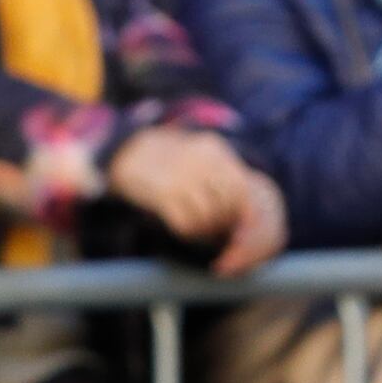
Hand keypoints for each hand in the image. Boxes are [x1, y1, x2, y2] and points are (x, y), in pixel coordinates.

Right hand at [107, 126, 284, 274]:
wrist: (130, 152)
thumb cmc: (178, 162)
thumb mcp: (204, 158)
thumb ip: (227, 178)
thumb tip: (251, 216)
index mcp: (213, 150)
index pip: (241, 188)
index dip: (245, 211)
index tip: (240, 223)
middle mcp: (199, 161)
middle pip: (227, 204)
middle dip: (226, 221)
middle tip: (220, 227)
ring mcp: (179, 177)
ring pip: (208, 216)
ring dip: (208, 229)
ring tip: (203, 228)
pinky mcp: (161, 193)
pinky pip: (186, 223)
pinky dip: (191, 232)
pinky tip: (188, 229)